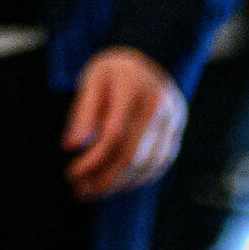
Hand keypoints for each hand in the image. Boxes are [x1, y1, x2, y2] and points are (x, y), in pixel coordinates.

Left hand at [62, 47, 184, 200]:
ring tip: (93, 191)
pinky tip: (117, 184)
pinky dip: (137, 179)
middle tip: (80, 189)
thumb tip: (71, 146)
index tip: (72, 172)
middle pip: (133, 155)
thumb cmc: (114, 70)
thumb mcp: (92, 79)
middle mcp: (160, 107)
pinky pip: (159, 164)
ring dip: (119, 184)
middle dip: (105, 178)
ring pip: (148, 165)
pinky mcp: (177, 134)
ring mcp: (174, 122)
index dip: (93, 158)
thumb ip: (83, 111)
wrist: (149, 58)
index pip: (114, 134)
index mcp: (135, 88)